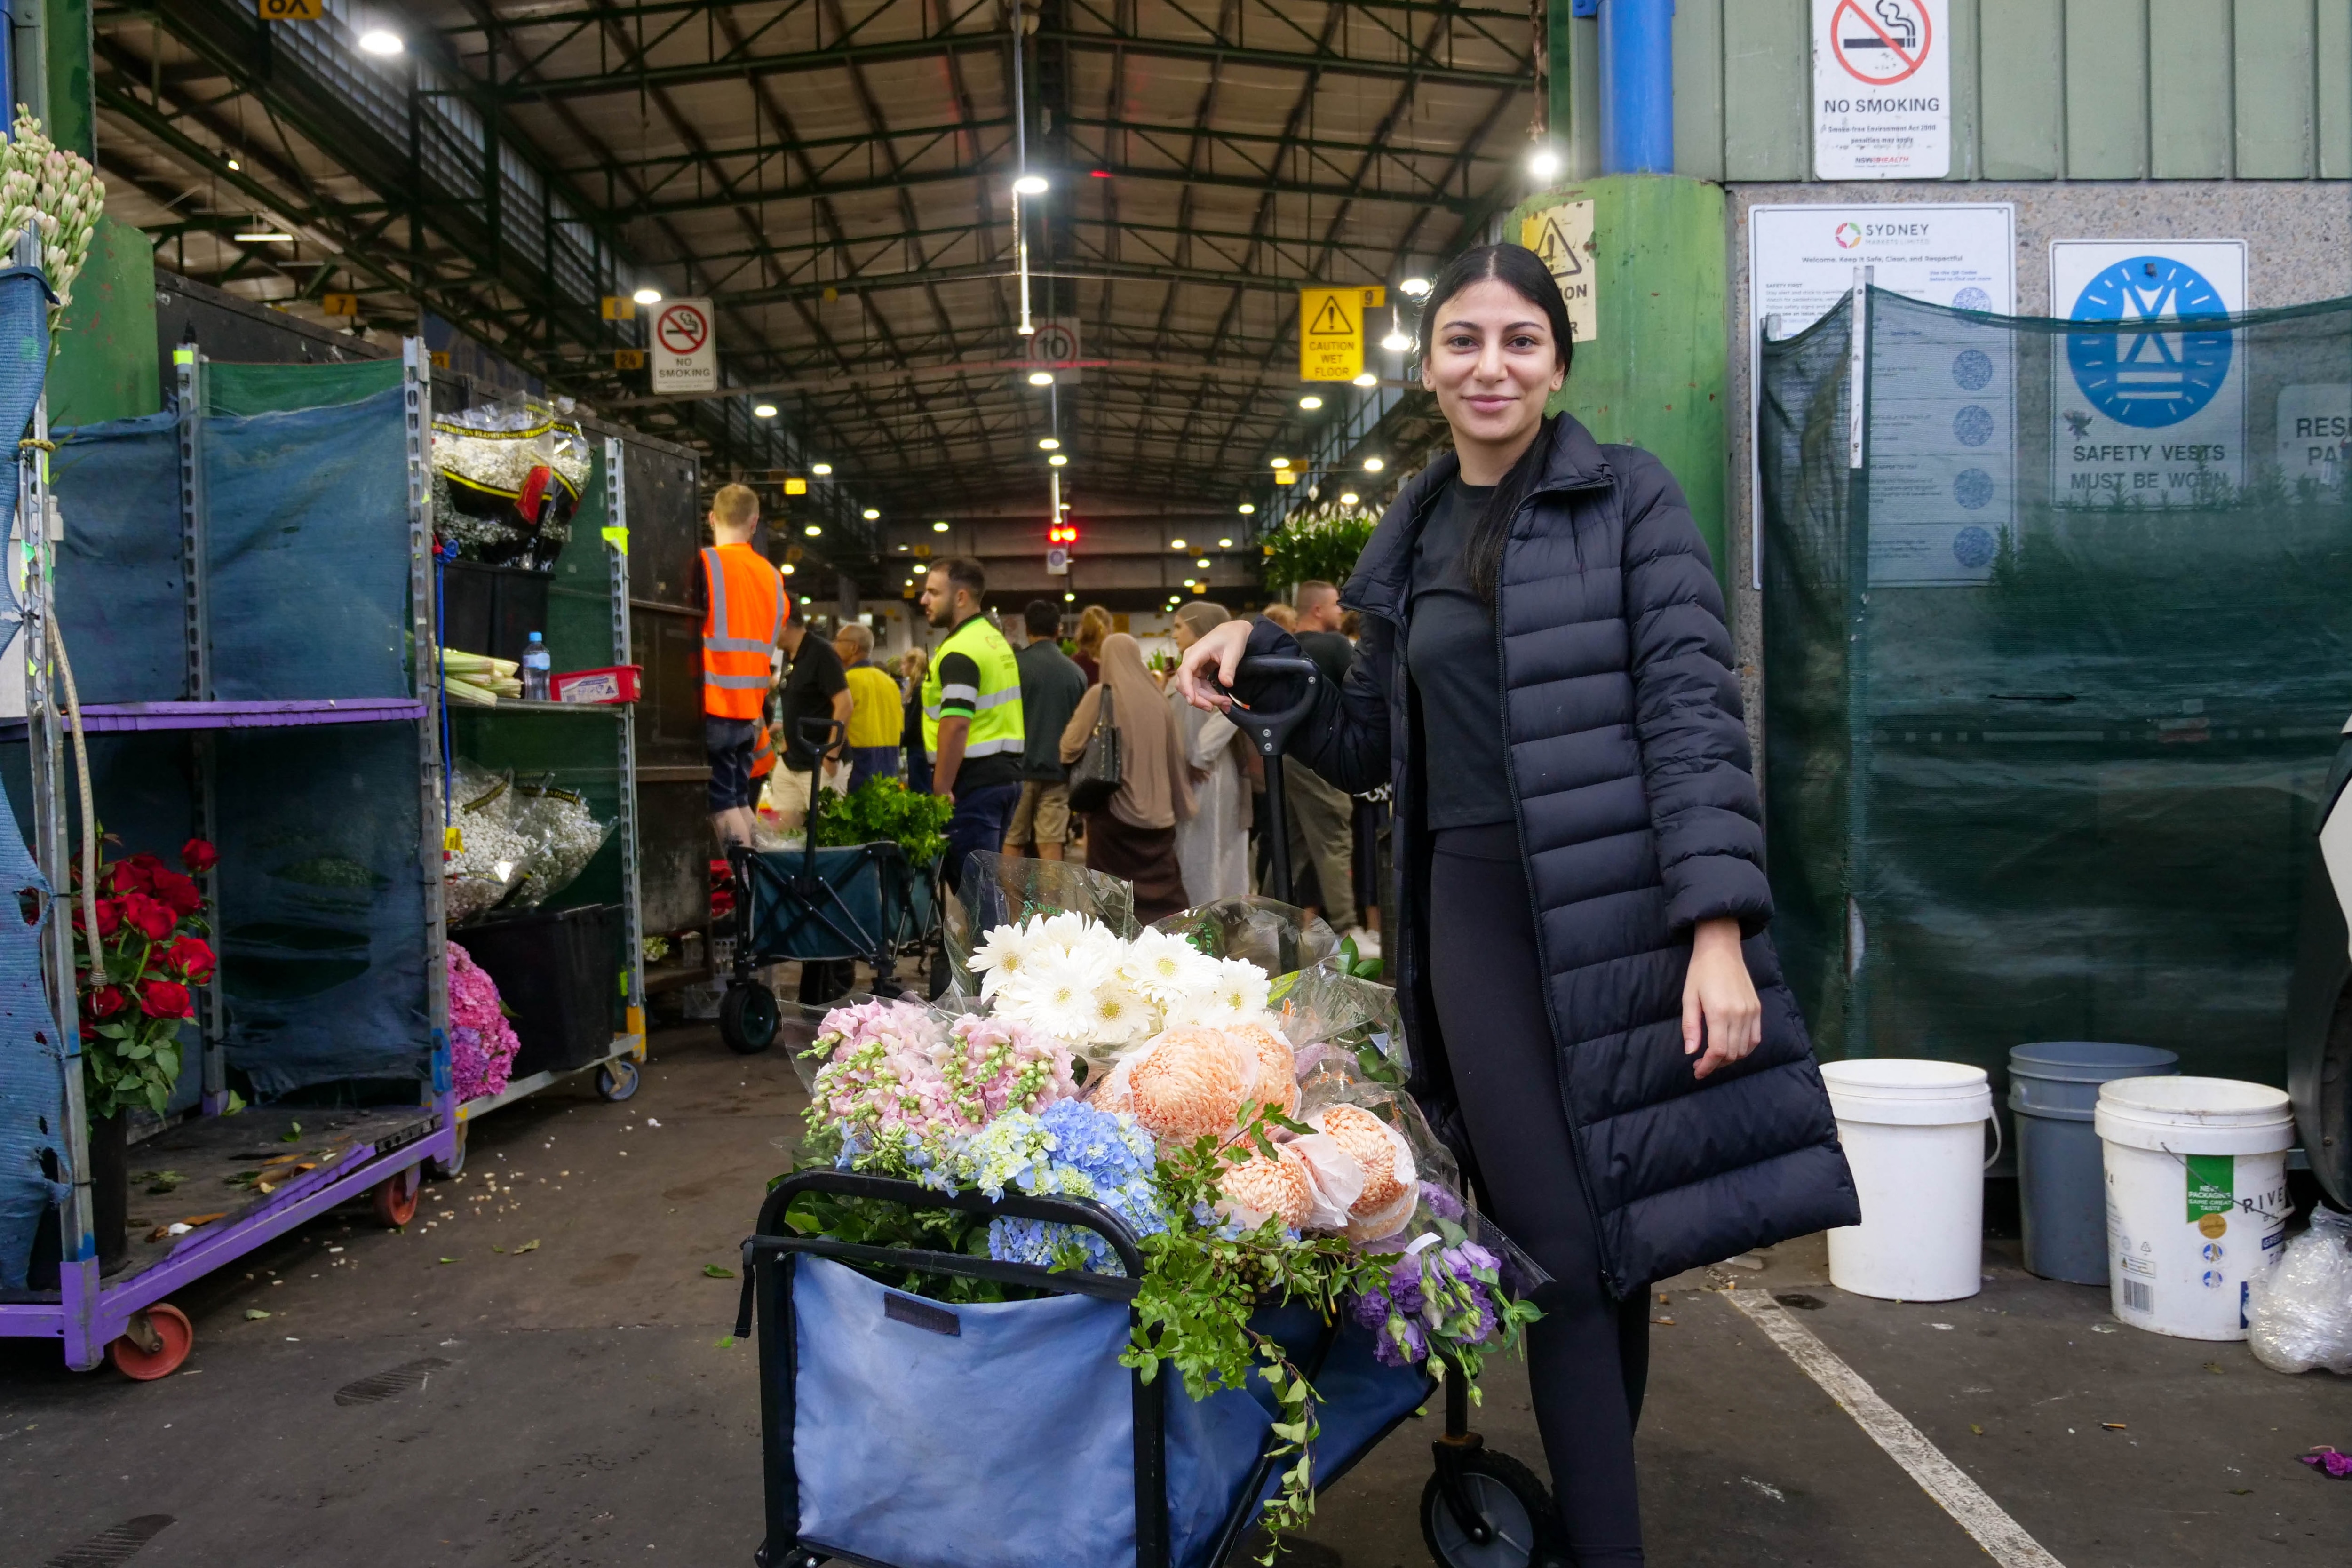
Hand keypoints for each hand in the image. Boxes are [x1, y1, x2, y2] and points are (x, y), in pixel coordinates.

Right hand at [1175, 619, 1252, 711]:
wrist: (1234, 631)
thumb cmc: (1233, 638)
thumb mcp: (1233, 652)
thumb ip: (1228, 668)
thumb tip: (1226, 684)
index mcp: (1196, 652)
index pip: (1185, 671)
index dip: (1186, 687)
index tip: (1191, 701)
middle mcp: (1191, 660)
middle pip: (1187, 684)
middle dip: (1201, 698)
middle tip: (1222, 705)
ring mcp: (1195, 667)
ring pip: (1193, 688)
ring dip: (1207, 699)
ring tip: (1226, 703)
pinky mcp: (1200, 672)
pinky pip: (1200, 687)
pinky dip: (1210, 695)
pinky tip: (1222, 701)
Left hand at [1682, 918, 1761, 1079]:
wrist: (1722, 950)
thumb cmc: (1700, 972)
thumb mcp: (1688, 998)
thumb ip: (1690, 1027)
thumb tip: (1691, 1052)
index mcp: (1720, 1012)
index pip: (1718, 1050)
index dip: (1708, 1066)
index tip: (1697, 1071)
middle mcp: (1740, 1014)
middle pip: (1732, 1053)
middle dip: (1716, 1064)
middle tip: (1701, 1064)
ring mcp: (1752, 1012)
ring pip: (1745, 1049)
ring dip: (1730, 1058)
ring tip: (1714, 1057)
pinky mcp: (1757, 1009)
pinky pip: (1756, 1038)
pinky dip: (1745, 1049)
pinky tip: (1731, 1048)